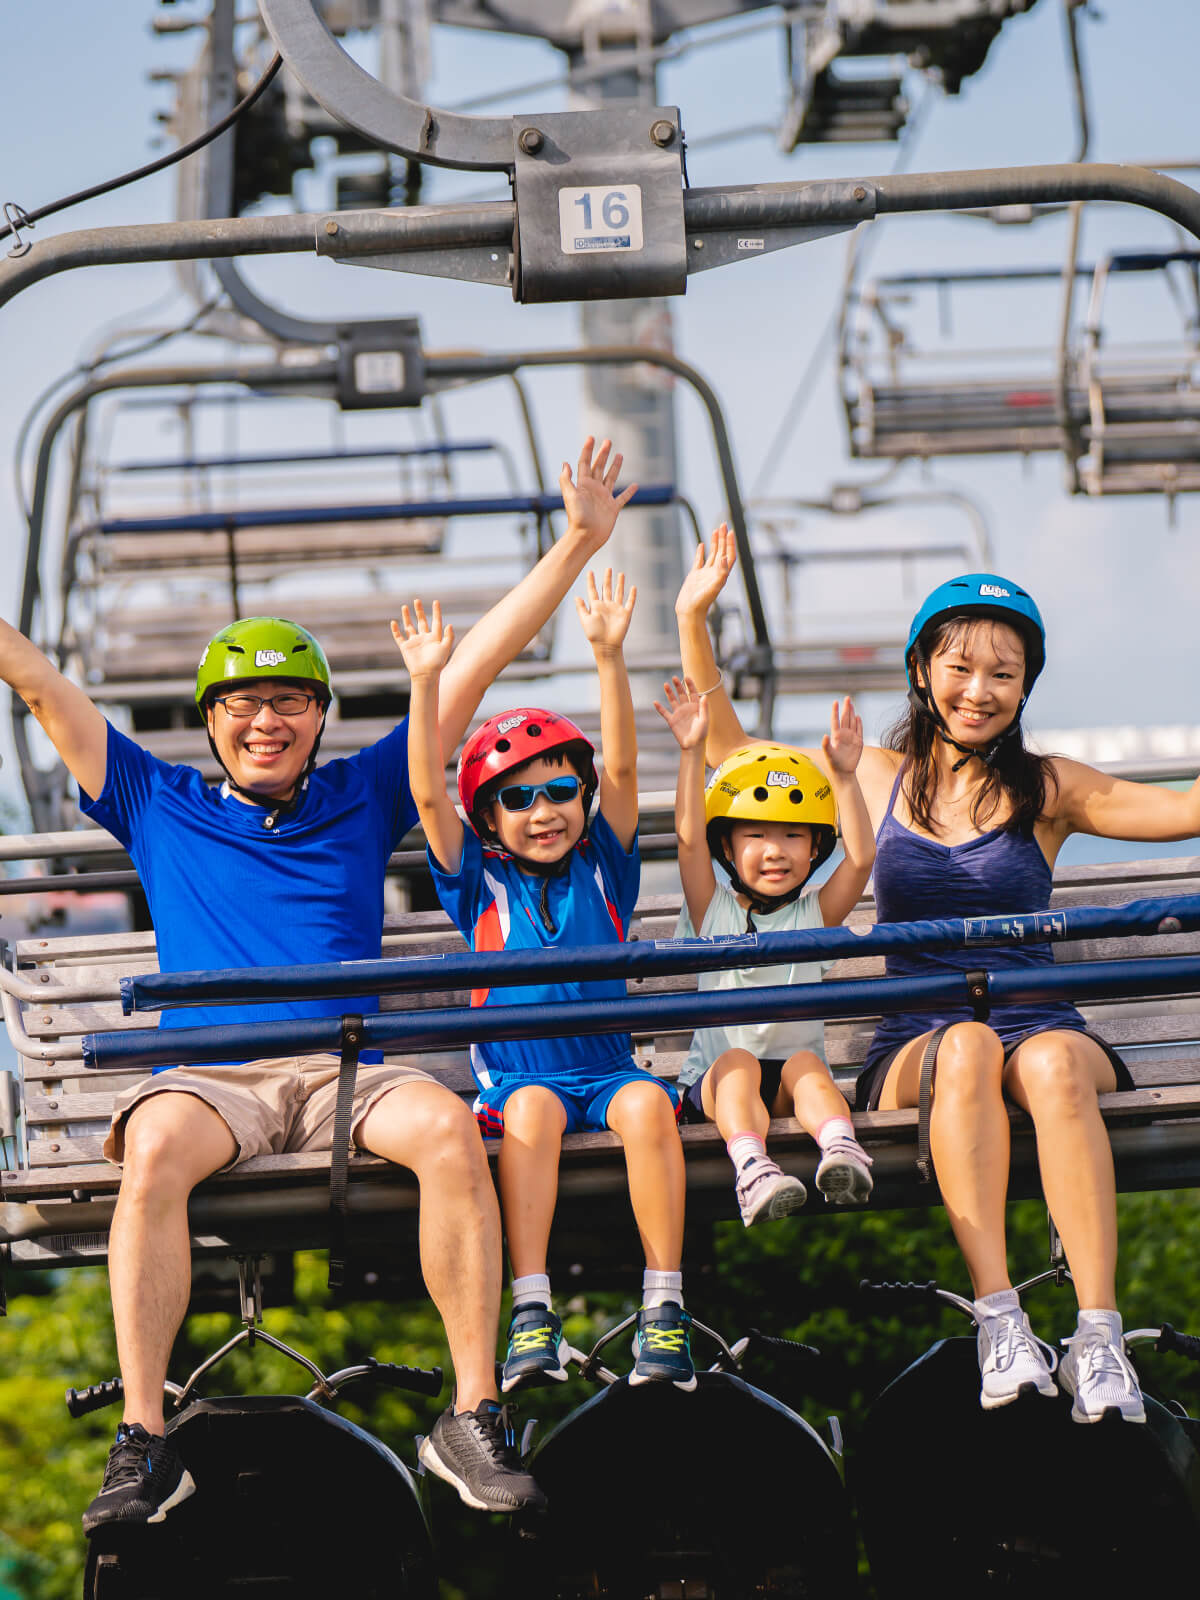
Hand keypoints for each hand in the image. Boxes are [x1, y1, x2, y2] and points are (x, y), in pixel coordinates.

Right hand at [392, 600, 453, 680]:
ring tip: (404, 606)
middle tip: (417, 600)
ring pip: (409, 626)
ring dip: (406, 617)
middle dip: (419, 611)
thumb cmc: (437, 664)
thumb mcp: (445, 649)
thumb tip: (449, 624)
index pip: (435, 621)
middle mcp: (424, 638)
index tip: (436, 601)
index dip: (436, 612)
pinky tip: (393, 622)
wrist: (425, 674)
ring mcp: (414, 642)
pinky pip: (399, 637)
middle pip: (421, 621)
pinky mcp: (405, 647)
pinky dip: (395, 630)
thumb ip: (449, 637)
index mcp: (434, 637)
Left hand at [560, 436, 637, 552]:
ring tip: (620, 455)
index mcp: (583, 485)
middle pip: (599, 467)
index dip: (587, 450)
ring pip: (611, 478)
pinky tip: (635, 485)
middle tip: (608, 441)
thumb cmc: (577, 517)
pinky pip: (622, 498)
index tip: (592, 437)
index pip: (585, 463)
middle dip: (603, 454)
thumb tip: (565, 463)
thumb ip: (566, 480)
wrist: (586, 536)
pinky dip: (629, 492)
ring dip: (615, 467)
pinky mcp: (613, 508)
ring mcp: (604, 498)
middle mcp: (593, 489)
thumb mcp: (570, 495)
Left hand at [576, 568, 635, 653]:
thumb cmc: (594, 634)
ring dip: (620, 583)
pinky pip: (630, 602)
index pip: (593, 590)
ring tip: (620, 573)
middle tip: (608, 568)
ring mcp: (616, 609)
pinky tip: (633, 587)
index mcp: (596, 606)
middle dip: (607, 578)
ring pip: (618, 593)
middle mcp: (606, 605)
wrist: (606, 645)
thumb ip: (581, 608)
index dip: (591, 581)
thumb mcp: (585, 620)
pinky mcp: (625, 614)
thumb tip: (576, 596)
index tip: (590, 572)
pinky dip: (632, 595)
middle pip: (607, 588)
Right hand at [653, 675, 708, 751]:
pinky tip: (655, 702)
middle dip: (678, 686)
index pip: (693, 693)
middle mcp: (687, 708)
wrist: (692, 745)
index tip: (686, 677)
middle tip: (674, 678)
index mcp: (696, 707)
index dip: (690, 685)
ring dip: (669, 693)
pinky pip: (664, 712)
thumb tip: (705, 695)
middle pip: (682, 694)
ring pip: (673, 700)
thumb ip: (704, 708)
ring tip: (665, 684)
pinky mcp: (672, 720)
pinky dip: (660, 708)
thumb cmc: (701, 734)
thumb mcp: (704, 720)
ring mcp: (678, 714)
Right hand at [675, 524, 736, 619]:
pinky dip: (700, 552)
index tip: (730, 531)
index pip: (729, 555)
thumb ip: (721, 573)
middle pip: (722, 551)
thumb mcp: (713, 588)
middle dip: (723, 538)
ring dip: (715, 542)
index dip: (731, 544)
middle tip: (723, 524)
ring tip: (715, 530)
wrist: (689, 612)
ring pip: (712, 554)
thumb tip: (725, 557)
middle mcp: (715, 573)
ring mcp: (705, 574)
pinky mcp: (695, 576)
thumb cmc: (702, 602)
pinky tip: (701, 545)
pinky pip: (699, 561)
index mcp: (721, 574)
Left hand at [822, 696, 863, 775]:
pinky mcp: (858, 742)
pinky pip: (859, 730)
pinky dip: (859, 723)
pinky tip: (857, 716)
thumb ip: (826, 745)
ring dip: (852, 713)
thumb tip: (824, 736)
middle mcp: (843, 734)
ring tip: (851, 704)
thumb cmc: (834, 763)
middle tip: (847, 698)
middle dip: (846, 708)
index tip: (835, 702)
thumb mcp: (828, 754)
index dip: (835, 711)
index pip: (836, 720)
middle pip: (845, 718)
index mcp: (836, 735)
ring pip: (852, 722)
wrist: (844, 771)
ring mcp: (851, 737)